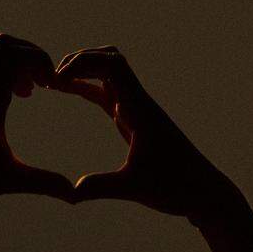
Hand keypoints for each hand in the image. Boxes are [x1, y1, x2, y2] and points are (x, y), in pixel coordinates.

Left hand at [0, 34, 74, 227]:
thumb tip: (75, 195)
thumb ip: (44, 183)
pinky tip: (6, 102)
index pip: (16, 54)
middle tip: (44, 84)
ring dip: (12, 63)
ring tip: (27, 92)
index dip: (42, 62)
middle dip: (30, 56)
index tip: (54, 86)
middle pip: (3, 45)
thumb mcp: (7, 181)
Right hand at [55, 46, 236, 221]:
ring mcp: (137, 110)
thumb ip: (101, 187)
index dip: (82, 63)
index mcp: (140, 110)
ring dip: (83, 69)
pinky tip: (67, 90)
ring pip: (109, 73)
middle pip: (109, 58)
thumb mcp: (135, 189)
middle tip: (50, 77)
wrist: (203, 192)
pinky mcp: (134, 121)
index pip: (112, 65)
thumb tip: (71, 193)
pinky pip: (108, 94)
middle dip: (79, 60)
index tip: (56, 81)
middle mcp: (139, 103)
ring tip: (54, 82)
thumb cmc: (175, 188)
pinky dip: (87, 87)